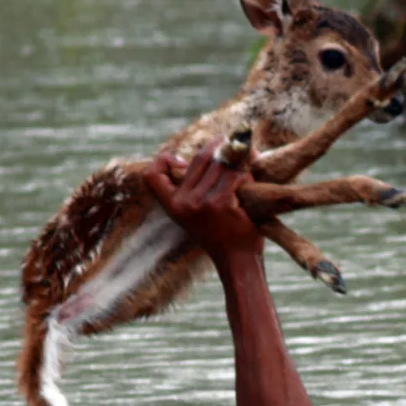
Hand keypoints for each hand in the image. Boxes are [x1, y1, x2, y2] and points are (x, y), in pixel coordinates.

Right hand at [144, 140, 263, 263]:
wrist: (237, 261)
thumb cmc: (223, 235)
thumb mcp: (197, 214)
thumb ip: (196, 187)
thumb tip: (214, 147)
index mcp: (174, 205)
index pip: (152, 176)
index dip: (162, 160)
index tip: (181, 160)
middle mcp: (184, 202)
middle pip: (201, 157)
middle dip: (221, 146)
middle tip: (236, 144)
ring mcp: (202, 202)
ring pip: (223, 162)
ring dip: (240, 158)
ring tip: (251, 161)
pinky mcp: (221, 203)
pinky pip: (237, 174)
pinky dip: (249, 174)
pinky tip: (253, 182)